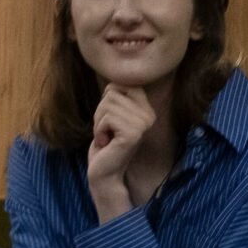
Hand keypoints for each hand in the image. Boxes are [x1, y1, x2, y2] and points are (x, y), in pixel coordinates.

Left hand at [86, 85, 154, 213]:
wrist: (104, 172)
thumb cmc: (105, 143)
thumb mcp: (111, 114)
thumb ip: (115, 96)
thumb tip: (113, 74)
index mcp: (147, 108)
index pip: (121, 84)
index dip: (107, 100)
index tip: (109, 120)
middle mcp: (149, 115)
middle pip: (112, 92)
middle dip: (100, 112)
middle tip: (106, 131)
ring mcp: (143, 124)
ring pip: (107, 104)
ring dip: (99, 122)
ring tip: (106, 137)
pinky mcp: (133, 133)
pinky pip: (106, 118)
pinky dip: (99, 130)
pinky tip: (106, 142)